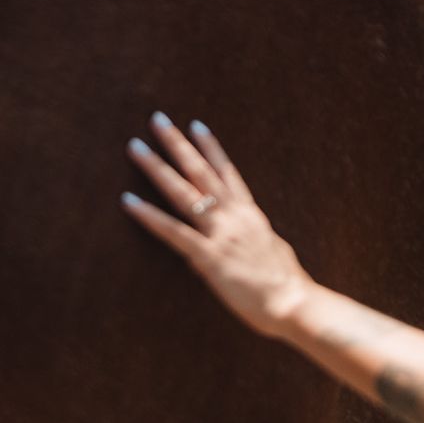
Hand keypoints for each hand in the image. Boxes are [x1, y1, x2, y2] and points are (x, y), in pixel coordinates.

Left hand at [121, 111, 314, 338]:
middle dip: (178, 144)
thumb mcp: (273, 251)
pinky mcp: (209, 256)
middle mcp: (234, 216)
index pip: (228, 173)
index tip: (196, 126)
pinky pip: (173, 232)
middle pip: (201, 171)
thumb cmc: (288, 285)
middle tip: (157, 120)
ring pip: (183, 192)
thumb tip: (245, 237)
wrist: (294, 303)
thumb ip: (254, 239)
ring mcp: (220, 233)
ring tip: (135, 147)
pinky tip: (129, 202)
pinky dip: (150, 216)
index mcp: (251, 215)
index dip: (211, 148)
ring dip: (157, 168)